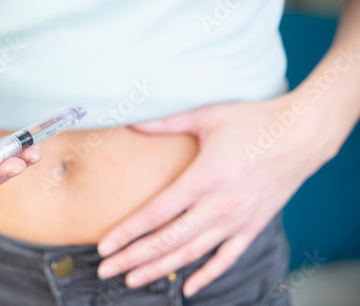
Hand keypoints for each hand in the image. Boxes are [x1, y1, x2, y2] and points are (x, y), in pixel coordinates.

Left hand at [97, 94, 338, 296]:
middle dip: (133, 258)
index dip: (127, 233)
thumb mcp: (207, 116)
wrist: (301, 134)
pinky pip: (227, 258)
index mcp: (202, 179)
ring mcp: (237, 220)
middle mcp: (218, 206)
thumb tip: (132, 121)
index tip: (104, 247)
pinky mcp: (253, 226)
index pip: (155, 214)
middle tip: (106, 270)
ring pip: (191, 254)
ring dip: (159, 269)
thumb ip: (166, 123)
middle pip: (167, 241)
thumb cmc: (253, 121)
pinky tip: (188, 290)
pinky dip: (207, 275)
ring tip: (132, 280)